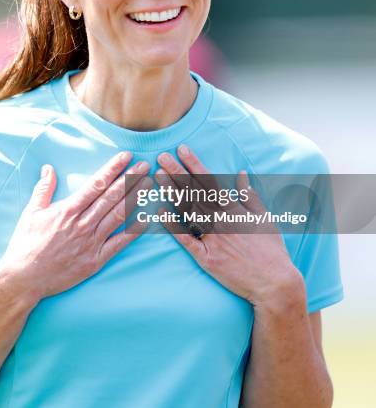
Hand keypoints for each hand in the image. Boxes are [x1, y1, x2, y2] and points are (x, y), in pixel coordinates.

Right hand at [0, 152, 151, 303]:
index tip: (125, 156)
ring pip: (118, 216)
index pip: (96, 184)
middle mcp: (82, 224)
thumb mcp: (31, 212)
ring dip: (135, 199)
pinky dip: (133, 232)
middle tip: (144, 165)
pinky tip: (146, 220)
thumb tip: (48, 168)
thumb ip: (43, 189)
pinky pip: (119, 244)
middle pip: (111, 197)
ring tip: (148, 185)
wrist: (24, 278)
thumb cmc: (25, 244)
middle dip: (129, 179)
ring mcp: (91, 242)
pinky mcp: (95, 260)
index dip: (112, 169)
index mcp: (68, 210)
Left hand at [155, 145, 302, 306]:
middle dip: (177, 172)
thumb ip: (250, 196)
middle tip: (161, 156)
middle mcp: (221, 221)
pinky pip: (186, 240)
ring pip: (188, 211)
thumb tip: (241, 174)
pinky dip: (173, 226)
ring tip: (158, 177)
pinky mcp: (207, 258)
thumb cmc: (271, 250)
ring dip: (172, 192)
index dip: (194, 163)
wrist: (274, 284)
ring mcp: (213, 239)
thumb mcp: (265, 218)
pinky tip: (160, 212)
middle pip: (194, 192)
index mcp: (234, 209)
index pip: (209, 181)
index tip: (181, 149)